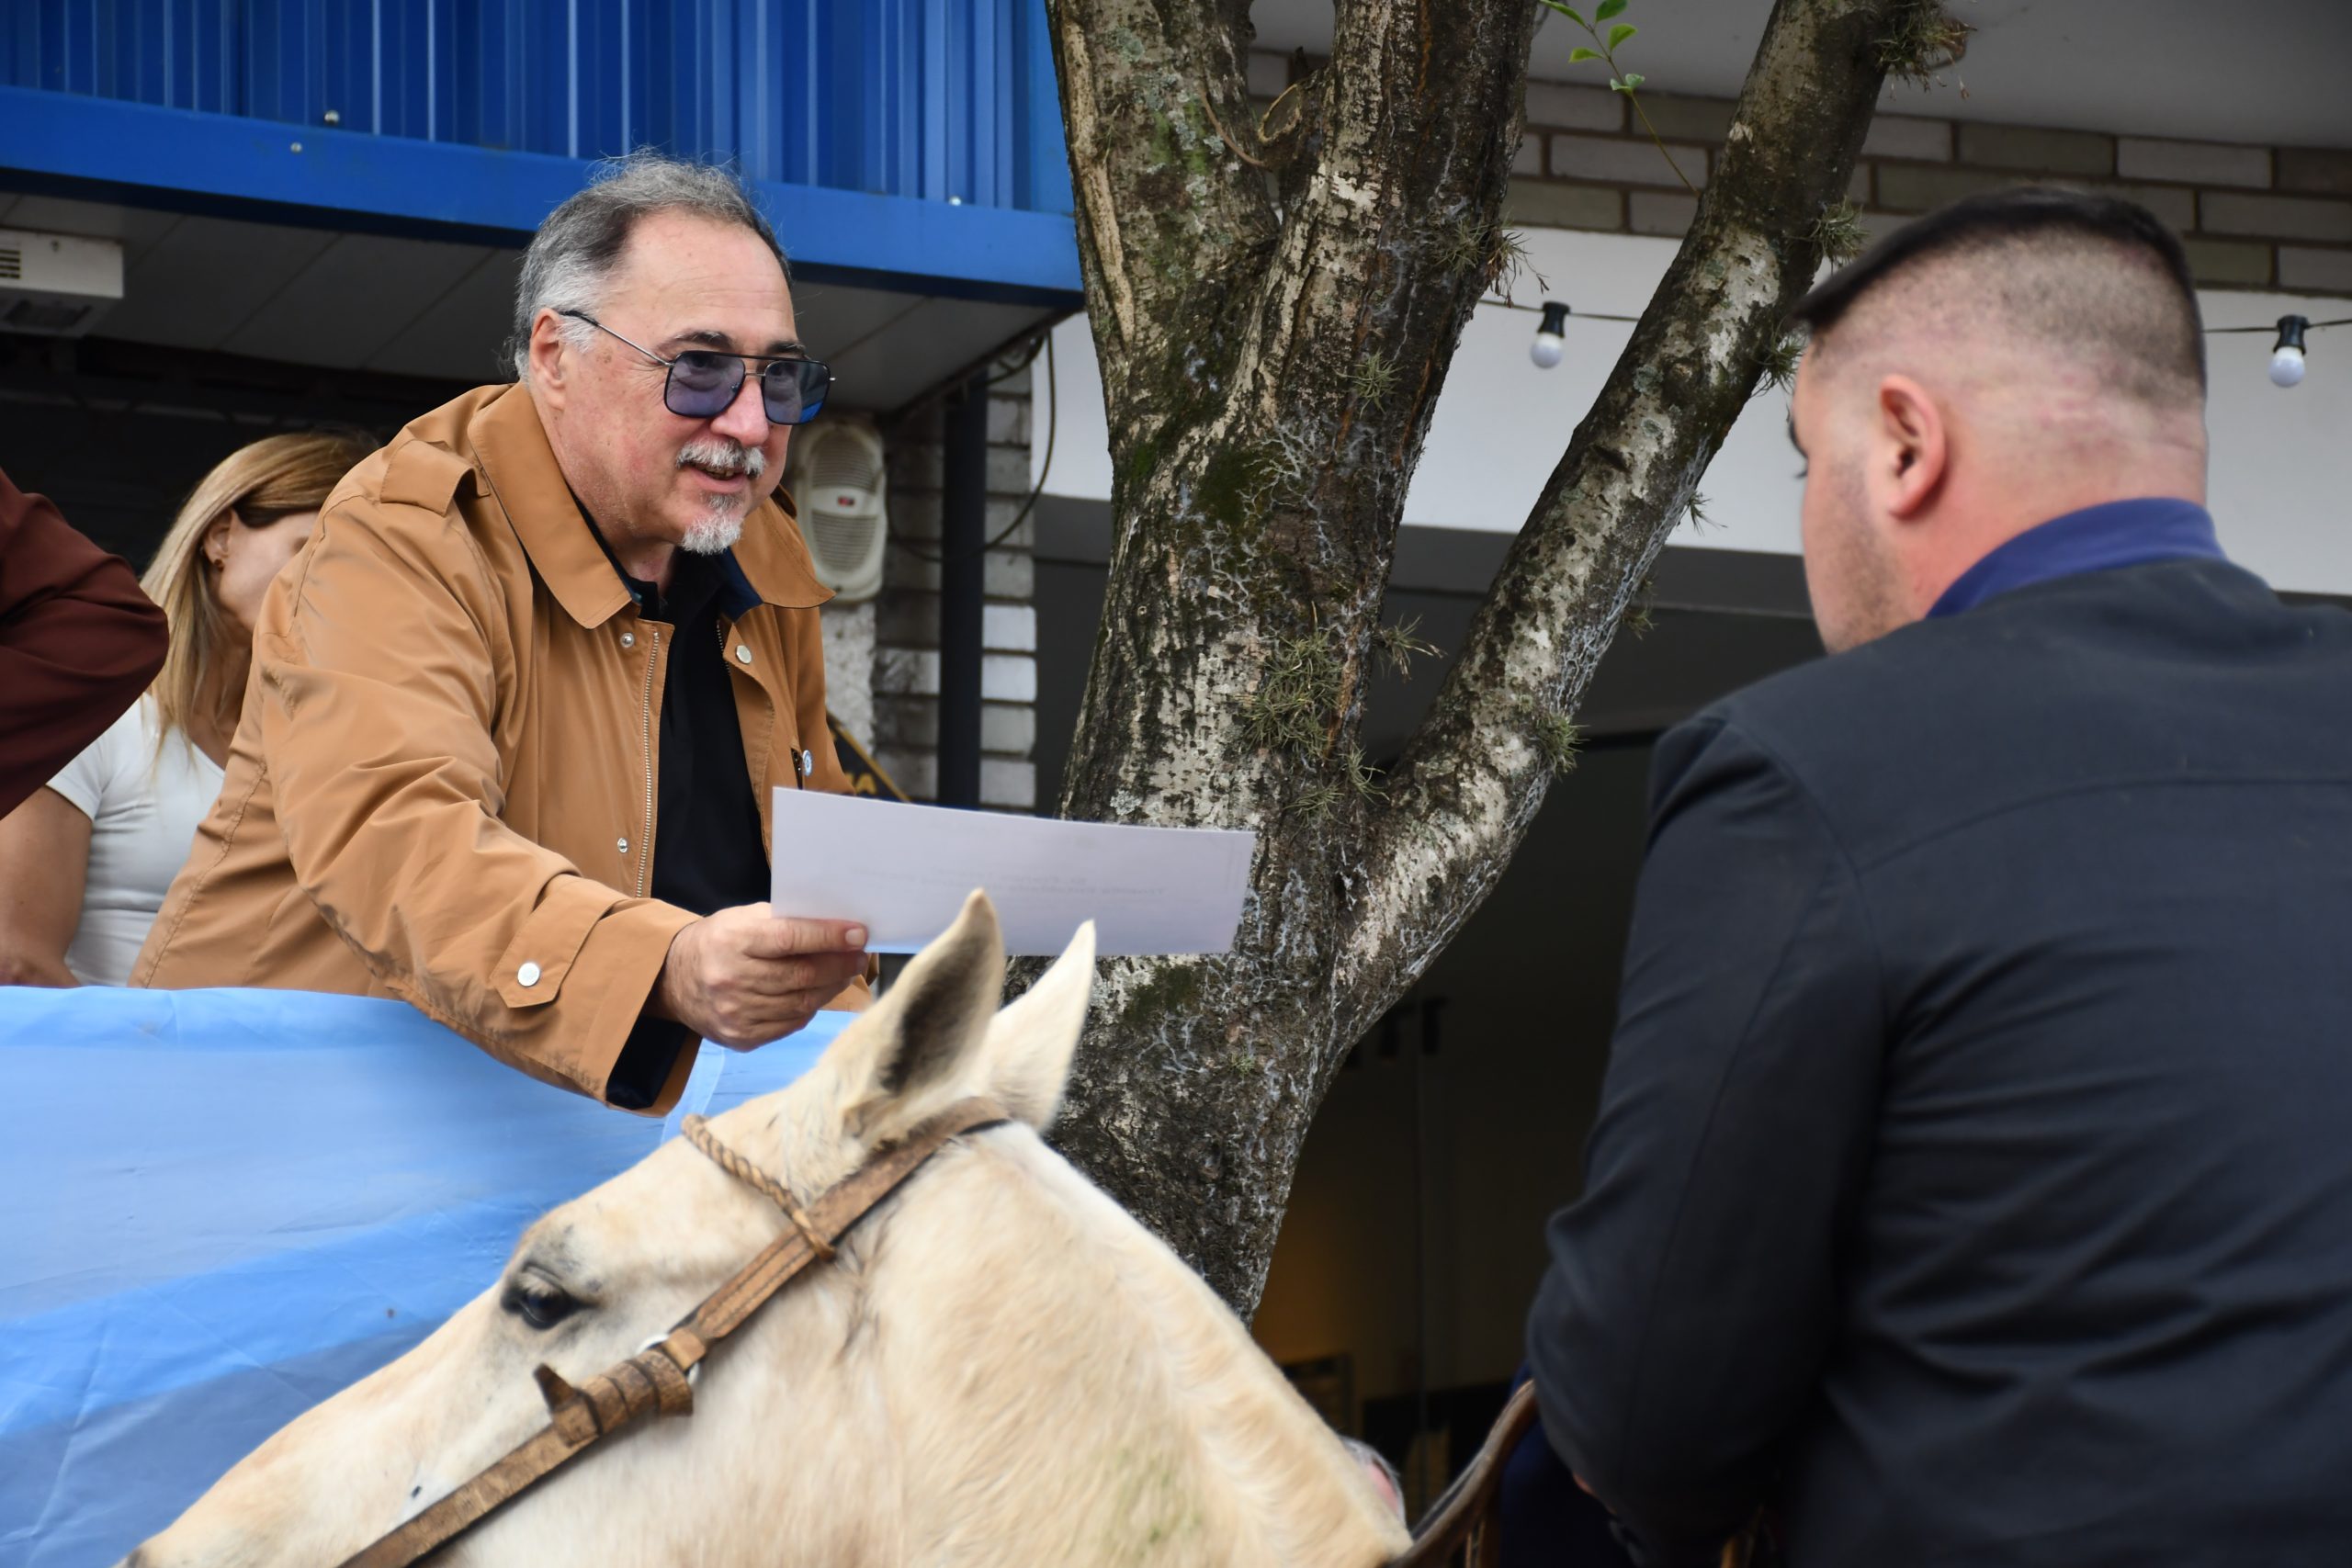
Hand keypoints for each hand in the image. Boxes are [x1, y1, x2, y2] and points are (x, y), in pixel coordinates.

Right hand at [652, 903, 869, 1048]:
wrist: (674, 980)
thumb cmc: (720, 941)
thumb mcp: (743, 919)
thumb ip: (784, 921)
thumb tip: (836, 928)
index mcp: (732, 941)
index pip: (788, 939)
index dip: (828, 937)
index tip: (859, 933)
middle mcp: (730, 979)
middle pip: (801, 975)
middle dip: (839, 965)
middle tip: (859, 956)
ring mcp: (735, 1012)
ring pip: (801, 1002)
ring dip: (832, 987)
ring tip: (846, 973)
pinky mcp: (741, 1037)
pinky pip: (791, 1023)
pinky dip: (811, 1007)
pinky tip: (819, 993)